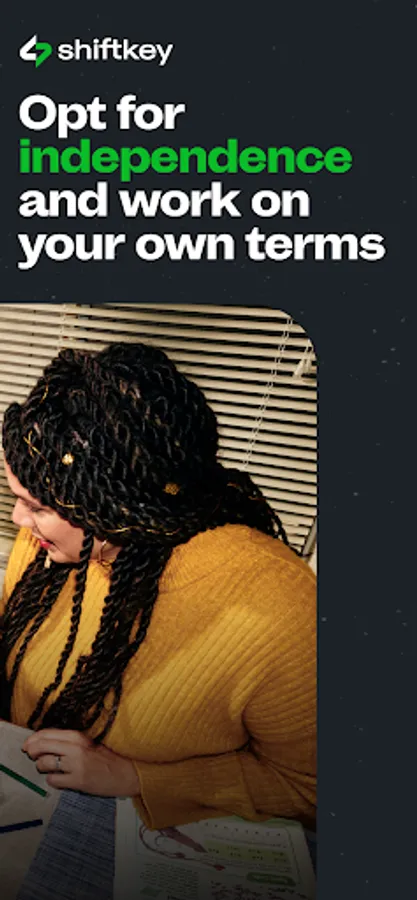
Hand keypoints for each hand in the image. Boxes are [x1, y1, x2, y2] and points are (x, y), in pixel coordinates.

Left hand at [21, 728, 140, 796]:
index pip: (48, 733)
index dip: (34, 739)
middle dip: (32, 751)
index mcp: (78, 736)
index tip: (28, 744)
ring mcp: (75, 765)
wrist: (126, 772)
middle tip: (30, 755)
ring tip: (46, 768)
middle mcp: (75, 748)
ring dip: (41, 766)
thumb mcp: (88, 743)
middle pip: (42, 746)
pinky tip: (58, 779)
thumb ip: (68, 741)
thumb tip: (43, 742)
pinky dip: (52, 780)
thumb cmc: (107, 757)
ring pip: (44, 764)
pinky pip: (53, 780)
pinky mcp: (77, 781)